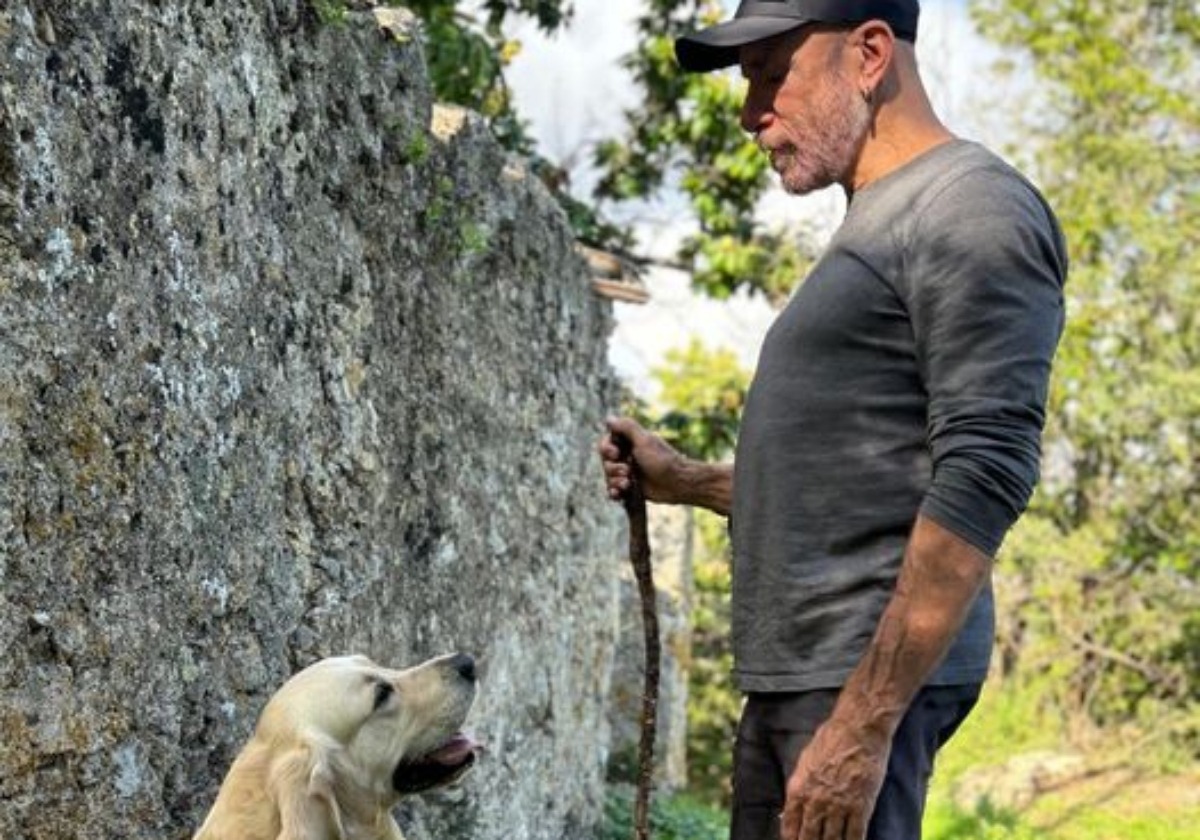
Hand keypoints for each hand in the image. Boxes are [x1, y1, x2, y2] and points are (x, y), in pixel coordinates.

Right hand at [596, 416, 686, 504]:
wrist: (677, 483)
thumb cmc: (663, 460)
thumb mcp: (644, 440)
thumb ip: (627, 427)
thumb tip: (609, 418)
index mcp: (629, 443)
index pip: (606, 443)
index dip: (606, 449)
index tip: (615, 454)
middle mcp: (627, 457)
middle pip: (605, 461)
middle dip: (613, 468)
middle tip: (627, 471)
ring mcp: (628, 473)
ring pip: (608, 477)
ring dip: (614, 481)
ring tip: (627, 483)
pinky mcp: (630, 488)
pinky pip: (613, 490)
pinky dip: (614, 492)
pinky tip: (619, 493)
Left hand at [780, 718, 889, 839]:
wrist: (858, 729)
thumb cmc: (831, 739)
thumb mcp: (805, 762)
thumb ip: (800, 787)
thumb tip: (792, 809)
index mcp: (798, 790)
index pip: (790, 828)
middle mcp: (816, 802)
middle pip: (810, 839)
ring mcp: (839, 806)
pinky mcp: (861, 806)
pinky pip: (855, 835)